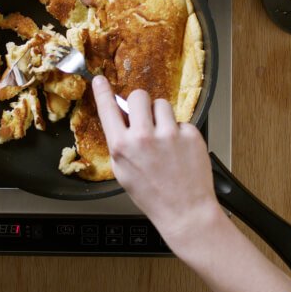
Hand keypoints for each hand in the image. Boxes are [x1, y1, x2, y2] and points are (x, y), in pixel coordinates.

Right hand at [91, 75, 217, 240]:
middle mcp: (144, 137)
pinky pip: (181, 121)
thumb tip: (121, 120)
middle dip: (141, 104)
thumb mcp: (123, 172)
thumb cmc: (153, 196)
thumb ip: (120, 144)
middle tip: (145, 117)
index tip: (100, 80)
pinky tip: (179, 150)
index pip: (108, 109)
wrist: (185, 211)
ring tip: (164, 138)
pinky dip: (180, 132)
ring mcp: (169, 135)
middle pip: (139, 95)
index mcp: (122, 147)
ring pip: (162, 104)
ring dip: (161, 116)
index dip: (102, 91)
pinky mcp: (190, 135)